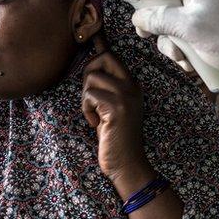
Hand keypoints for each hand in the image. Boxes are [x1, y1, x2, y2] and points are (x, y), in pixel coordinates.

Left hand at [81, 37, 152, 190]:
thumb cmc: (114, 138)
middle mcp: (132, 87)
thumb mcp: (111, 108)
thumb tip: (89, 68)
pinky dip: (86, 110)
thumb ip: (105, 88)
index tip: (91, 57)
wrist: (127, 164)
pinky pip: (90, 95)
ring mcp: (126, 96)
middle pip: (104, 58)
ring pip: (93, 77)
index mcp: (132, 86)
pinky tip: (95, 124)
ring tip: (95, 115)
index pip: (112, 56)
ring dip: (86, 97)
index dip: (97, 53)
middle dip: (89, 72)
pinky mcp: (117, 107)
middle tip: (90, 96)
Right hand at [131, 0, 218, 100]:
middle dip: (157, 26)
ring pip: (172, 27)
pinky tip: (193, 65)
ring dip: (172, 46)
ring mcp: (204, 16)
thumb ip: (160, 20)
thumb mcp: (189, 27)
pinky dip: (185, 54)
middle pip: (162, 4)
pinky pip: (186, 41)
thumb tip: (136, 19)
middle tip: (150, 36)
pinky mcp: (209, 35)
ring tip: (184, 58)